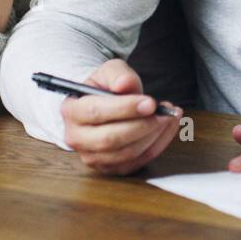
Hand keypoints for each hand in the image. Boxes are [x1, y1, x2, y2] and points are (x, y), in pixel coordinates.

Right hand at [61, 59, 182, 174]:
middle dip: (143, 125)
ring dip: (154, 135)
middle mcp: (76, 137)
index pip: (95, 112)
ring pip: (127, 153)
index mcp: (71, 110)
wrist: (106, 104)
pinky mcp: (110, 167)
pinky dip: (158, 144)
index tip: (150, 102)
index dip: (125, 108)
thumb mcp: (111, 71)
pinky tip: (168, 126)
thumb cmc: (106, 87)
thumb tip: (125, 84)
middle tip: (164, 112)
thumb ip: (118, 74)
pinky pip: (138, 161)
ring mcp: (92, 156)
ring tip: (169, 115)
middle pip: (111, 139)